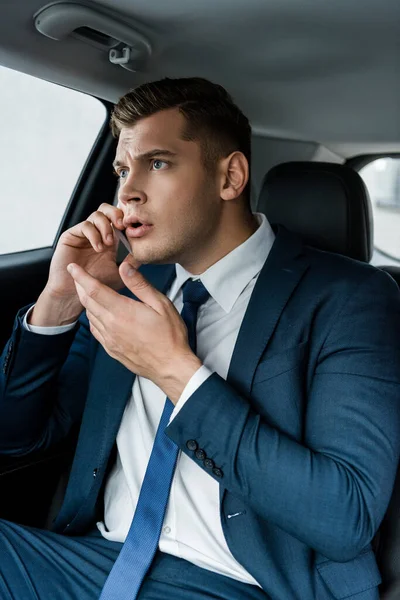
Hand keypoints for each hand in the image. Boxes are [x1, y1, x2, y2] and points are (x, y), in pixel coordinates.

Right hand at [45, 203, 137, 304]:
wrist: (74, 294)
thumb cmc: (97, 286)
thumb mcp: (120, 274)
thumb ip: (132, 262)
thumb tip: (146, 251)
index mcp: (111, 239)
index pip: (119, 218)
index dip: (127, 217)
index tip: (135, 226)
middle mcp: (98, 233)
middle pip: (108, 209)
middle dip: (117, 214)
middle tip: (122, 226)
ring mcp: (84, 233)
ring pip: (97, 214)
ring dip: (106, 226)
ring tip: (109, 244)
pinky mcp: (72, 235)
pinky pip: (85, 225)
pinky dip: (94, 234)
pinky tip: (99, 248)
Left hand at [67, 261, 202, 402]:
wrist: (170, 367)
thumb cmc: (170, 336)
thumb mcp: (161, 304)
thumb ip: (140, 285)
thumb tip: (125, 267)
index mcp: (122, 311)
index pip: (94, 289)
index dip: (81, 277)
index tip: (73, 268)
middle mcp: (111, 325)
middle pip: (88, 302)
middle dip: (80, 287)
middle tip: (77, 276)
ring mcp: (109, 339)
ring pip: (90, 316)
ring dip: (87, 302)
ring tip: (88, 293)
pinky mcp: (111, 349)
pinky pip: (95, 330)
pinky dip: (92, 318)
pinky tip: (98, 315)